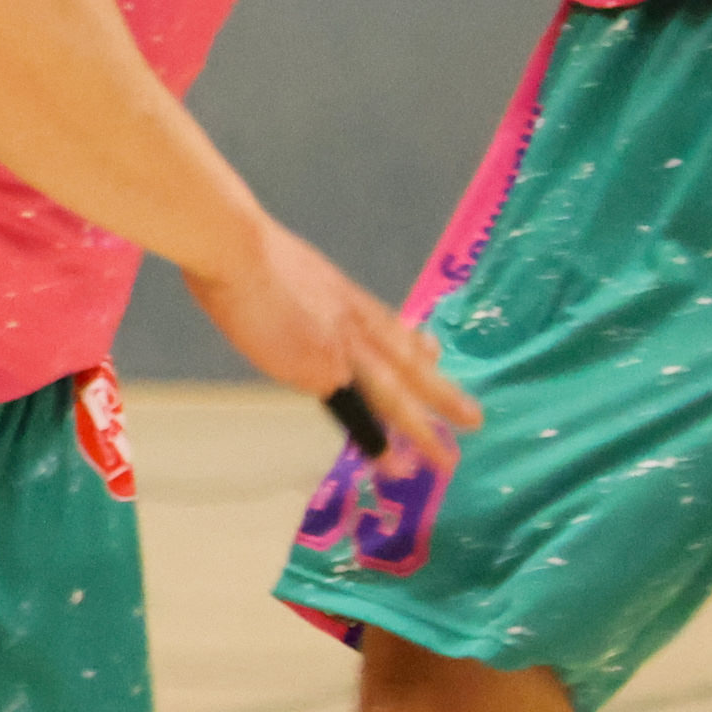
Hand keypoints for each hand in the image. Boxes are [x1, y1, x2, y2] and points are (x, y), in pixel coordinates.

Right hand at [183, 219, 478, 478]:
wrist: (239, 250)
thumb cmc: (241, 246)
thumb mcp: (288, 266)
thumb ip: (295, 289)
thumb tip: (275, 293)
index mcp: (343, 297)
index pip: (388, 326)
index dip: (414, 345)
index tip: (433, 353)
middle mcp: (353, 325)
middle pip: (407, 363)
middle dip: (440, 392)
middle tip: (472, 418)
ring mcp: (341, 350)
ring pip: (394, 395)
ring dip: (423, 427)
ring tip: (446, 458)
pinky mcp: (320, 372)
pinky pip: (355, 414)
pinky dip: (376, 441)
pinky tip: (393, 464)